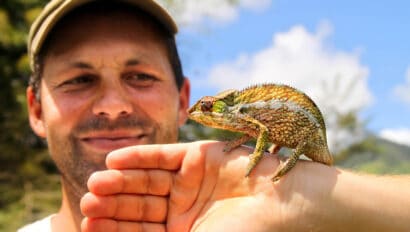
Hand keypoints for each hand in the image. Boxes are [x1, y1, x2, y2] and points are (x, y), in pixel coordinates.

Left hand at [80, 141, 296, 231]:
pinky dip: (139, 156)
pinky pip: (164, 156)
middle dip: (113, 205)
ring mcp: (190, 183)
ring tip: (96, 182)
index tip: (87, 225)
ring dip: (121, 181)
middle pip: (139, 206)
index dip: (114, 229)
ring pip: (147, 180)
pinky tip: (114, 160)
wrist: (280, 205)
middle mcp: (183, 209)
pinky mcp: (198, 158)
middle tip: (87, 202)